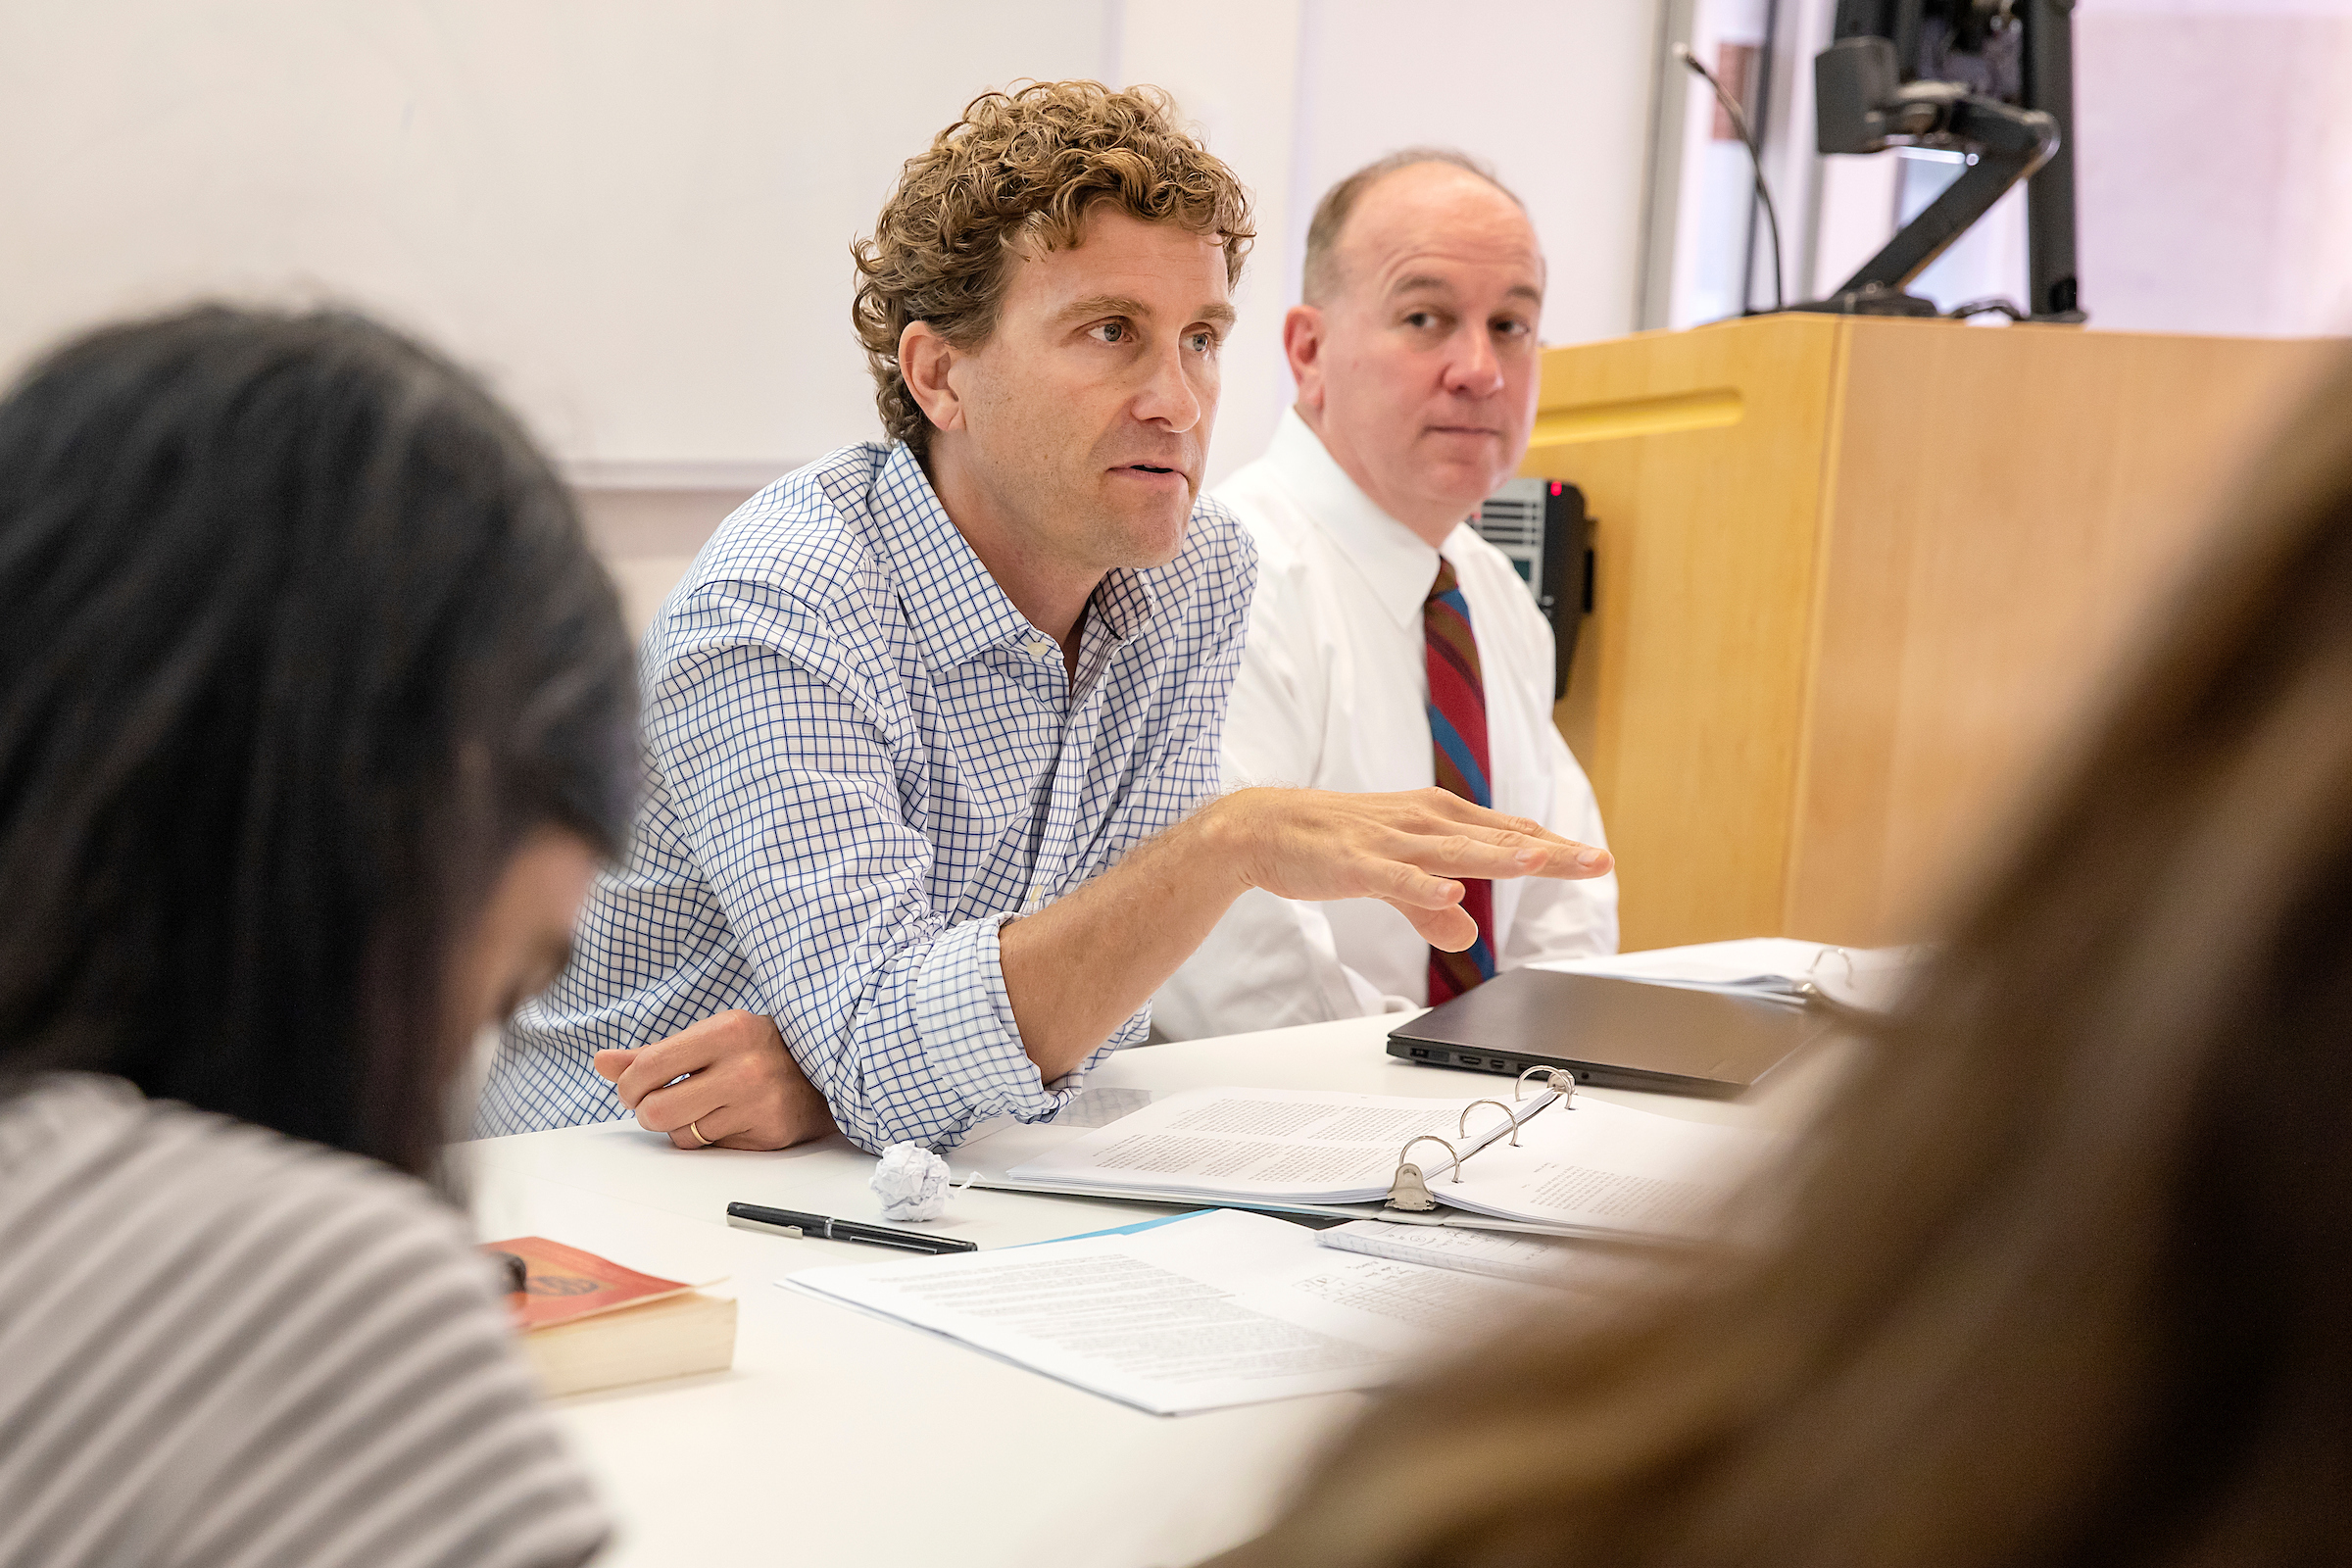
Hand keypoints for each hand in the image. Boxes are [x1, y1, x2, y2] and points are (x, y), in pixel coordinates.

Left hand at [593, 1010, 838, 1150]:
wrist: (825, 1068)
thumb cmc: (757, 1050)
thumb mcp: (710, 1037)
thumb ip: (654, 1053)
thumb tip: (602, 1062)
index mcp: (726, 1030)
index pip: (648, 1068)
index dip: (629, 1085)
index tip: (634, 1088)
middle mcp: (745, 1067)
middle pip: (656, 1111)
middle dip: (648, 1112)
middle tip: (658, 1104)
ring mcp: (760, 1103)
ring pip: (682, 1135)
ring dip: (682, 1127)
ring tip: (701, 1108)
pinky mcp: (770, 1133)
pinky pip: (713, 1149)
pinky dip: (711, 1138)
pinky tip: (728, 1118)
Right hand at [1199, 786, 1611, 951]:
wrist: (1264, 828)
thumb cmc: (1331, 845)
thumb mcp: (1392, 879)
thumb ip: (1430, 906)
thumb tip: (1465, 929)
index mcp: (1436, 820)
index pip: (1508, 834)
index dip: (1555, 849)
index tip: (1597, 861)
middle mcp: (1423, 823)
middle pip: (1497, 839)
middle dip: (1551, 852)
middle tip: (1598, 861)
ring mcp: (1391, 841)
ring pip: (1455, 851)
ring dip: (1498, 856)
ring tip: (1540, 862)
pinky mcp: (1357, 862)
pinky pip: (1395, 876)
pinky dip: (1423, 884)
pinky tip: (1450, 891)